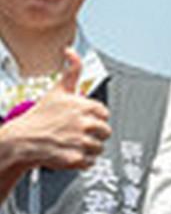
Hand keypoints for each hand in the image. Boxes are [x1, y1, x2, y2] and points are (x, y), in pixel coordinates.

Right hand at [0, 49, 110, 173]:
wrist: (22, 140)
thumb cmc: (39, 116)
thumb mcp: (58, 90)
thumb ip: (71, 70)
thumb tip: (71, 51)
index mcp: (83, 106)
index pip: (104, 113)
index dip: (93, 117)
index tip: (81, 119)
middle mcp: (84, 123)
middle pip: (105, 132)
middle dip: (93, 133)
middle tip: (75, 132)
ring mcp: (80, 141)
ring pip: (99, 148)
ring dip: (87, 147)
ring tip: (70, 142)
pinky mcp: (76, 158)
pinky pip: (91, 162)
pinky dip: (82, 161)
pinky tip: (69, 152)